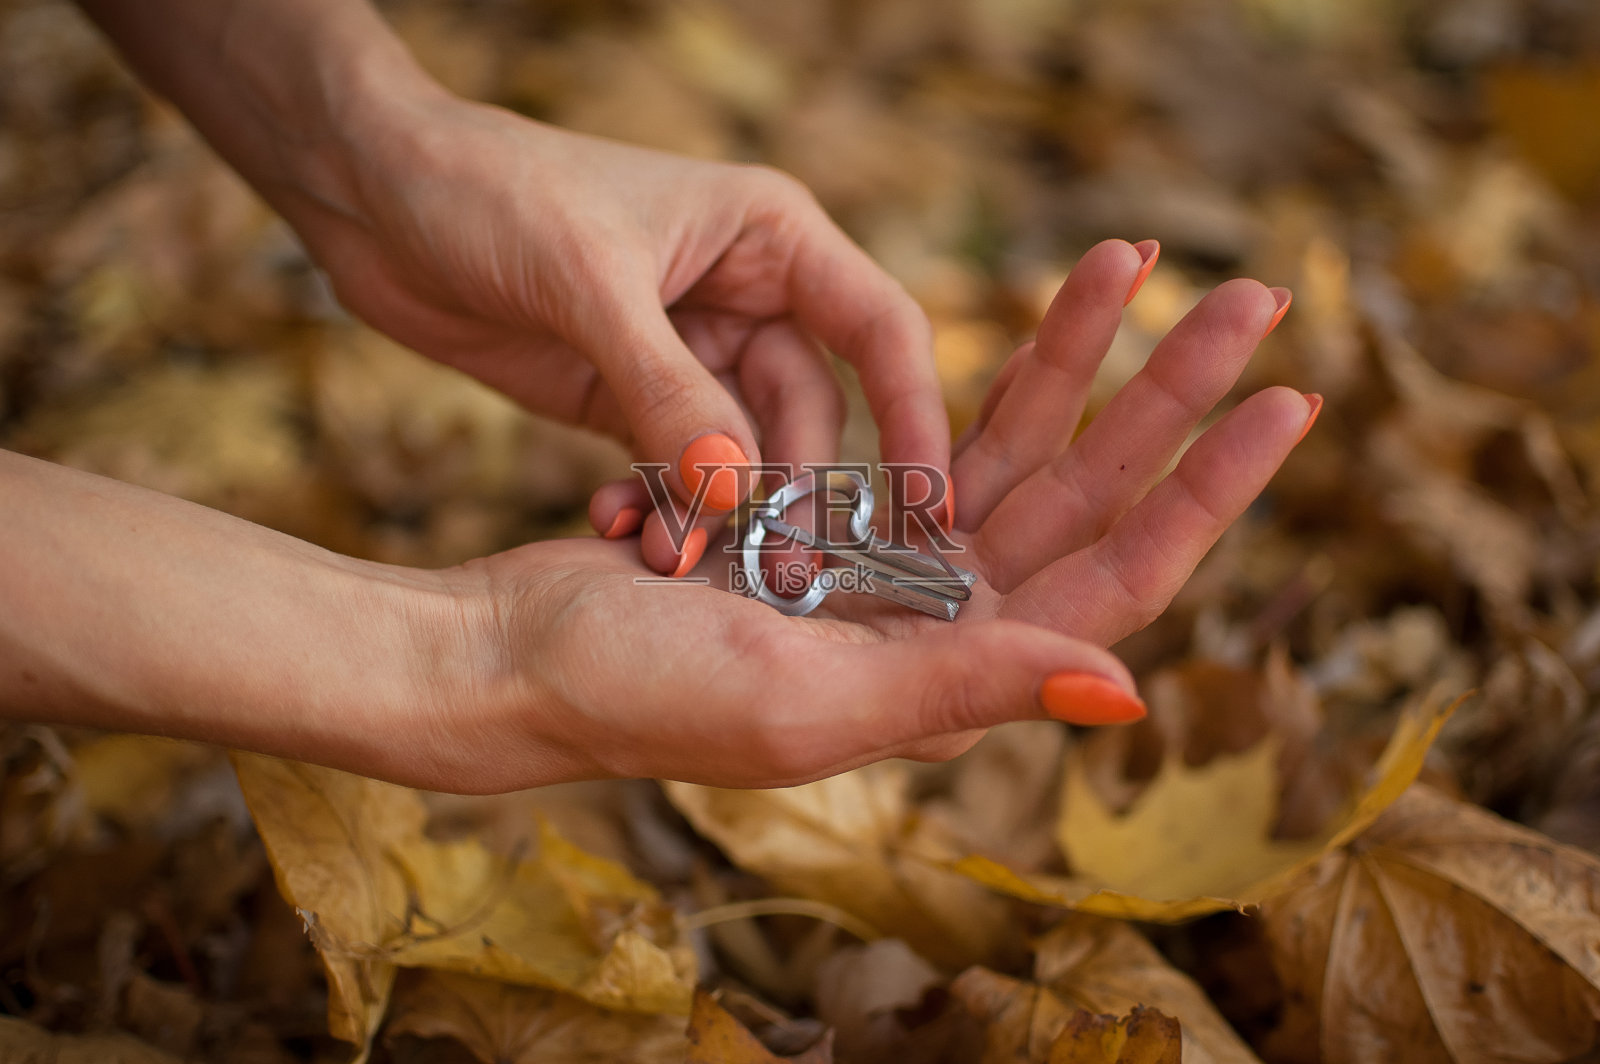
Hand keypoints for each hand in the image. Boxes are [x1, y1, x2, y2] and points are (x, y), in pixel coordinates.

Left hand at [291, 90, 946, 573]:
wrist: (375, 194)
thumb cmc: (490, 191)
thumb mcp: (590, 284)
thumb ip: (668, 393)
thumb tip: (738, 496)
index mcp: (772, 238)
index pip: (880, 330)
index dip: (913, 417)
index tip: (926, 507)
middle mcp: (747, 297)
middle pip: (809, 414)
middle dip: (788, 490)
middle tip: (768, 569)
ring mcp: (688, 354)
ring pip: (741, 455)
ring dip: (714, 511)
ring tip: (668, 557)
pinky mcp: (630, 399)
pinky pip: (675, 471)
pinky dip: (659, 507)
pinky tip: (616, 529)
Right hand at [415, 241, 1312, 791]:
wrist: (506, 657)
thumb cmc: (633, 694)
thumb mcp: (801, 702)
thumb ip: (955, 687)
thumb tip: (1121, 687)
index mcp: (950, 680)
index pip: (1117, 580)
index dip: (1207, 491)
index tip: (1286, 399)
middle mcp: (937, 627)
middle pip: (1083, 493)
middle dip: (1162, 392)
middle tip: (1249, 291)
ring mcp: (885, 571)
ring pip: (1009, 443)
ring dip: (1070, 355)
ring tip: (1126, 254)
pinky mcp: (828, 519)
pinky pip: (922, 430)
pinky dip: (961, 370)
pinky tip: (1024, 314)